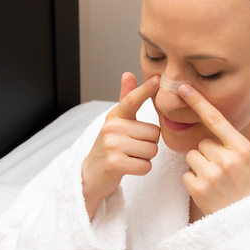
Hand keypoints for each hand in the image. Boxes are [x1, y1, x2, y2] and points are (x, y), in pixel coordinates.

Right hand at [82, 73, 160, 218]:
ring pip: (151, 150)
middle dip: (149, 144)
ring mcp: (112, 146)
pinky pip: (145, 166)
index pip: (132, 100)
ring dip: (145, 157)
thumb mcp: (116, 122)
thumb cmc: (110, 147)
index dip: (146, 90)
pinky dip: (141, 169)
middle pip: (153, 133)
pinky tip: (129, 167)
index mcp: (115, 116)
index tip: (158, 79)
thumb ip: (126, 100)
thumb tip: (128, 74)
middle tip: (132, 148)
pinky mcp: (115, 164)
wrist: (91, 174)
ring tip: (130, 157)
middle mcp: (111, 128)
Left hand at [178, 84, 249, 216]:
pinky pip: (186, 174)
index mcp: (241, 148)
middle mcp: (225, 159)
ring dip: (200, 166)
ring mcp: (210, 175)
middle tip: (224, 170)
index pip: (216, 120)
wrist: (249, 223)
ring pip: (192, 156)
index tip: (184, 87)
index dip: (198, 102)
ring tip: (217, 180)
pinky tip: (209, 189)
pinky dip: (194, 181)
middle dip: (209, 153)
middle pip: (202, 143)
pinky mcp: (197, 189)